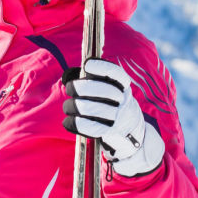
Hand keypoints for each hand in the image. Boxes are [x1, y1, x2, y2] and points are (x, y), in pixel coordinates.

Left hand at [62, 59, 163, 177]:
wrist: (130, 133)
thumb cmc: (110, 106)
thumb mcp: (107, 90)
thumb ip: (89, 80)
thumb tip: (67, 75)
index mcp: (123, 86)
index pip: (115, 73)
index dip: (101, 67)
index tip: (87, 65)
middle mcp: (123, 100)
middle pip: (101, 90)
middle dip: (80, 87)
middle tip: (70, 88)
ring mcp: (118, 117)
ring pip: (91, 108)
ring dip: (73, 106)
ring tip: (68, 106)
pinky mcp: (110, 132)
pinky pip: (89, 126)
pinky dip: (74, 123)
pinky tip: (68, 121)